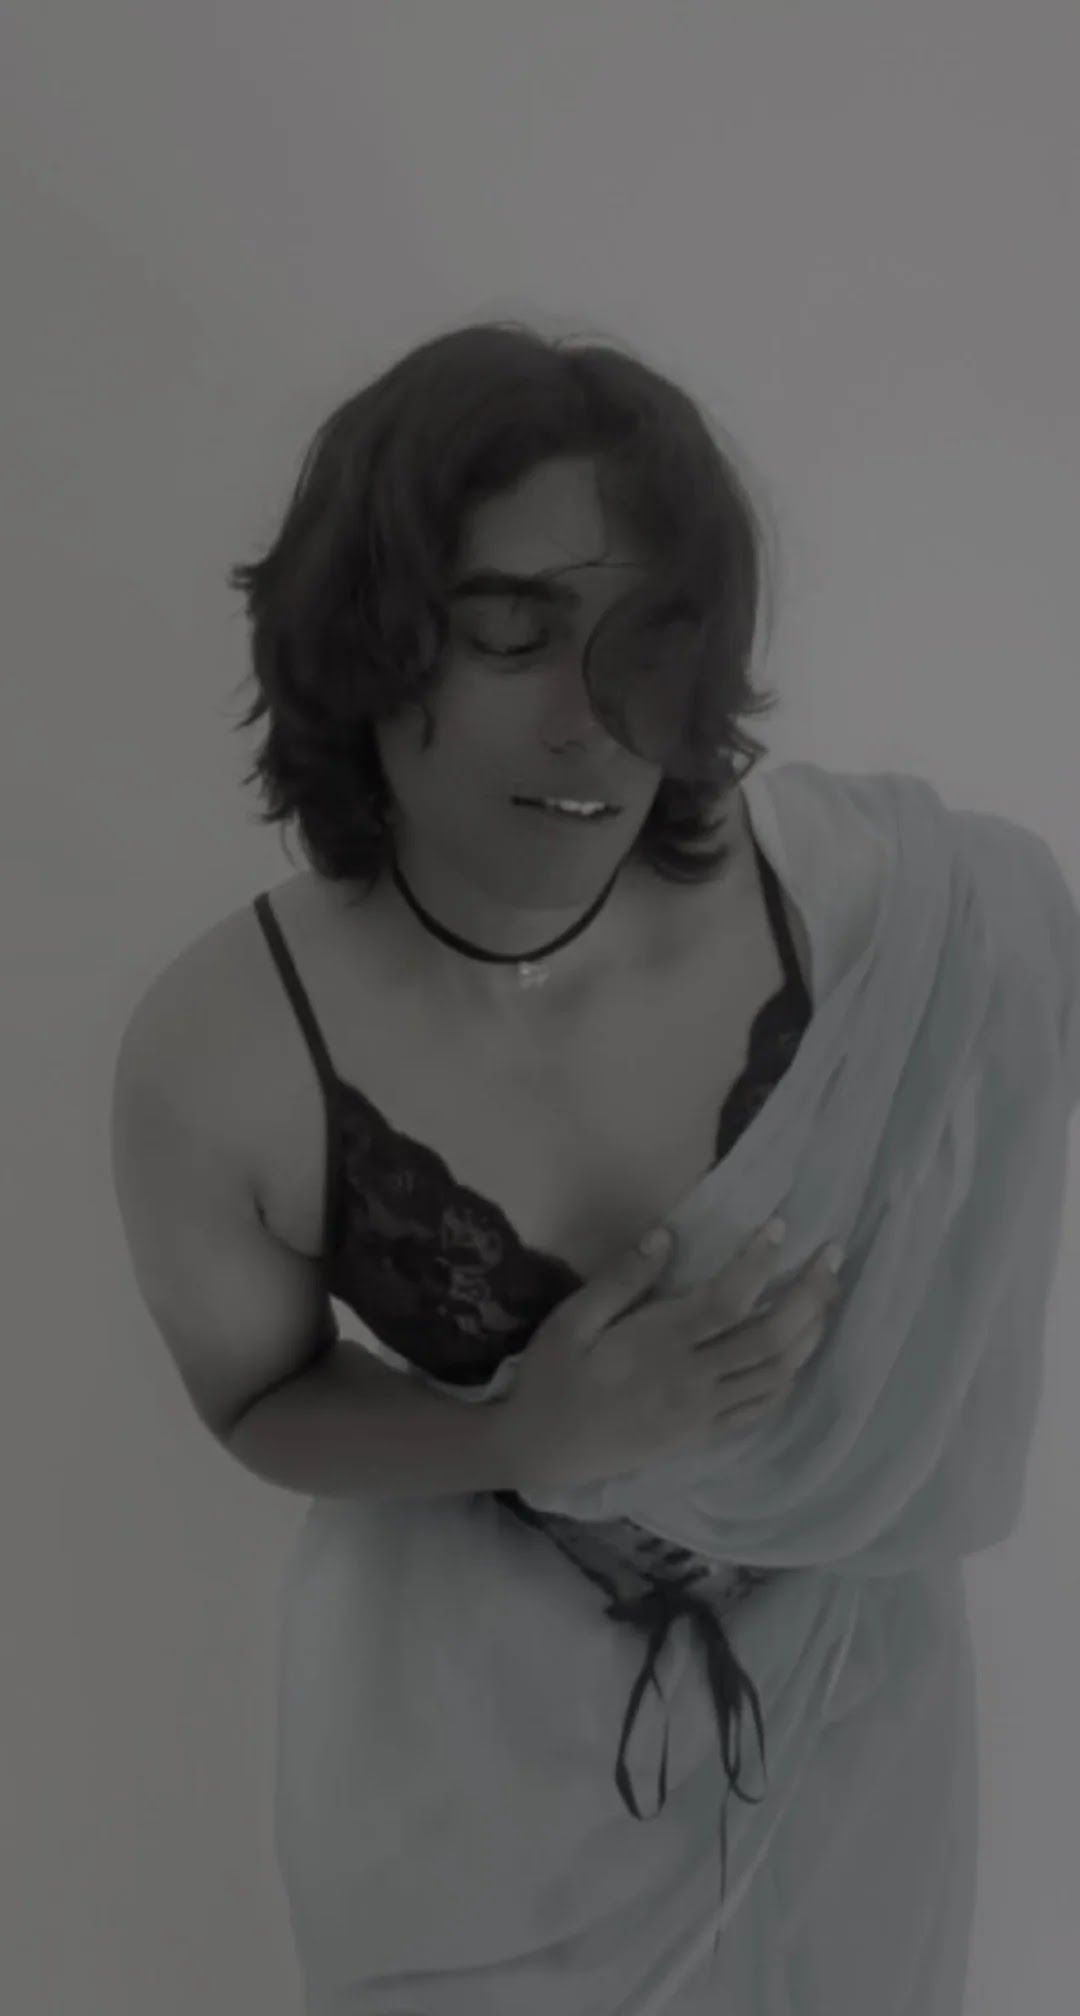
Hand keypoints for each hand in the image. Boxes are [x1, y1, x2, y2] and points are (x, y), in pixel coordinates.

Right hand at [504, 1219, 842, 1492]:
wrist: (540, 1451)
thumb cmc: (552, 1379)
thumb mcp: (570, 1322)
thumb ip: (621, 1280)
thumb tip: (668, 1235)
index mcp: (657, 1346)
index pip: (726, 1301)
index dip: (760, 1263)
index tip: (781, 1226)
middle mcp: (691, 1381)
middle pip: (770, 1338)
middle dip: (810, 1295)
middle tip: (833, 1256)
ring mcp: (703, 1413)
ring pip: (776, 1375)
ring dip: (810, 1334)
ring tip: (827, 1297)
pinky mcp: (703, 1436)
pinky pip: (761, 1409)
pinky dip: (790, 1379)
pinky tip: (799, 1353)